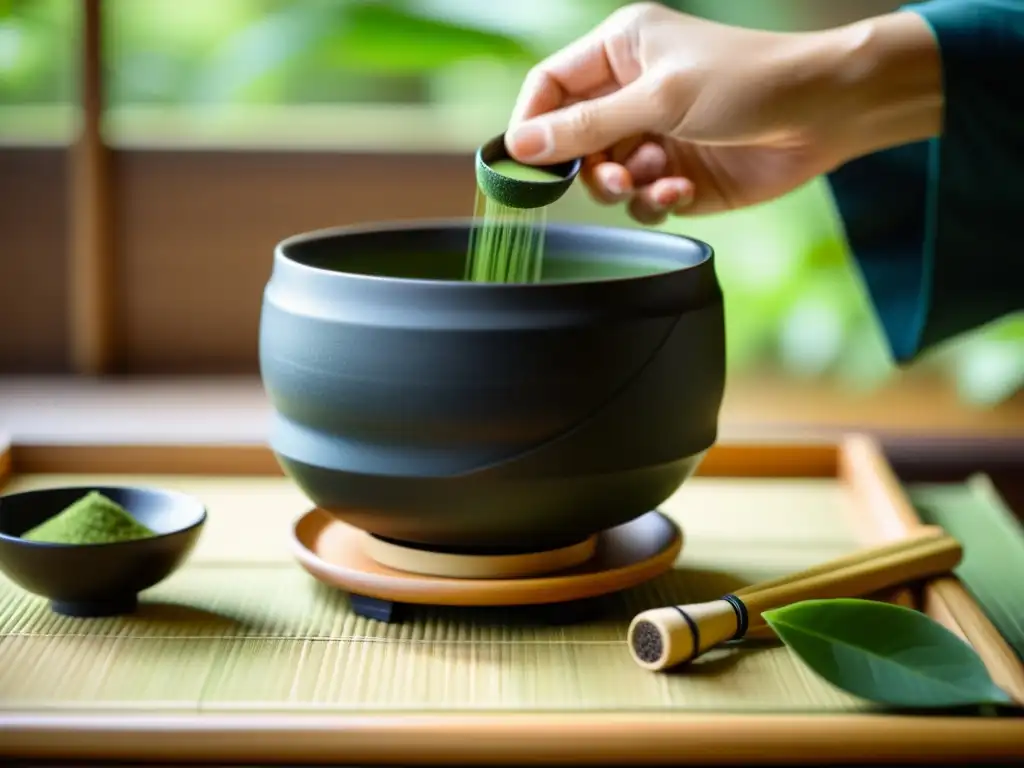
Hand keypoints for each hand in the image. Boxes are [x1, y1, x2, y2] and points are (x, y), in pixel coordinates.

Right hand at [505, 2, 940, 223]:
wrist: (826, 112)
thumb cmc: (748, 82)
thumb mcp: (659, 98)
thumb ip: (586, 125)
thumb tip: (519, 145)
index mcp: (621, 51)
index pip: (550, 86)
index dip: (533, 124)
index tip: (524, 162)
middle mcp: (633, 92)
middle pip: (573, 140)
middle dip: (586, 166)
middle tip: (610, 178)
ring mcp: (655, 135)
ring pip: (604, 175)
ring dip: (622, 186)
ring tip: (656, 181)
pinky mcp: (679, 174)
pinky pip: (641, 199)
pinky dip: (653, 202)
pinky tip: (679, 193)